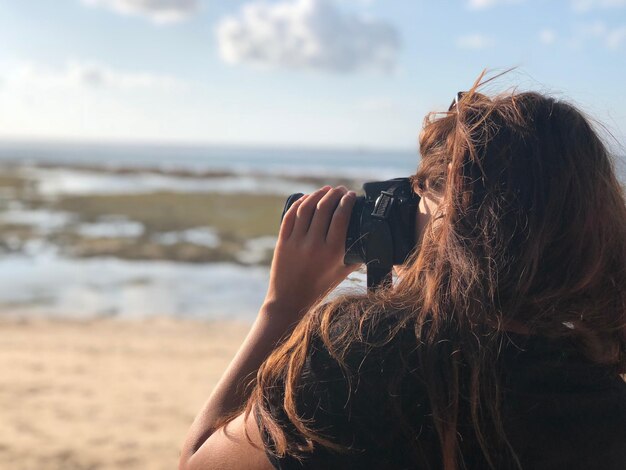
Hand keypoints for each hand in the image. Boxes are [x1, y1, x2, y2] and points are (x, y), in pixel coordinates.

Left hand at [262, 185, 360, 325]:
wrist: (290, 300)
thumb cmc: (320, 287)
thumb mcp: (342, 273)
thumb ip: (355, 256)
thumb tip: (370, 240)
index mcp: (332, 252)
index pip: (341, 216)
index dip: (347, 201)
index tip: (352, 195)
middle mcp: (314, 245)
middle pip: (324, 208)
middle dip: (334, 194)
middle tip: (340, 189)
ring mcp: (296, 242)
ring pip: (306, 208)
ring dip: (317, 194)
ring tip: (326, 190)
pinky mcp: (282, 241)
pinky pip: (290, 216)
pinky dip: (299, 203)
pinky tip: (307, 198)